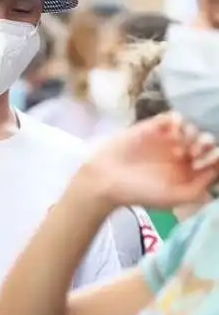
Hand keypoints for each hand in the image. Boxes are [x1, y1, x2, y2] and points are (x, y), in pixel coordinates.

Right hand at [86, 113, 218, 209]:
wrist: (106, 180)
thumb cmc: (138, 192)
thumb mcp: (173, 198)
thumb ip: (199, 186)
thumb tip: (216, 168)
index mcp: (186, 173)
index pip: (212, 160)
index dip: (216, 157)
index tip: (209, 161)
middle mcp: (180, 155)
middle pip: (207, 141)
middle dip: (208, 144)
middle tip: (195, 153)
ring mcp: (167, 139)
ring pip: (193, 127)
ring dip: (194, 134)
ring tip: (182, 146)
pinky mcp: (153, 127)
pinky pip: (174, 117)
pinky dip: (179, 121)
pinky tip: (173, 133)